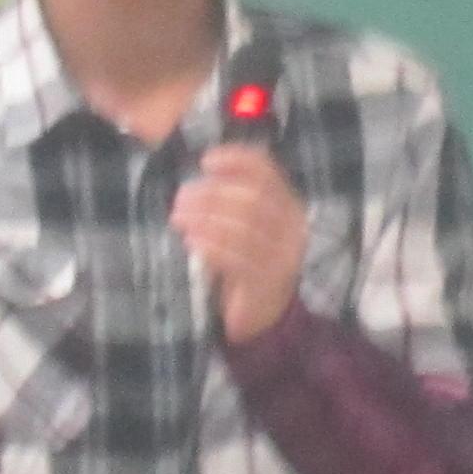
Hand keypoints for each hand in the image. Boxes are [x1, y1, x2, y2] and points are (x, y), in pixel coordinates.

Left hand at [171, 148, 306, 340]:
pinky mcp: (267, 281)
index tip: (205, 162)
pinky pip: (238, 260)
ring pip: (245, 228)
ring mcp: (283, 256)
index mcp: (289, 205)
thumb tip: (202, 170)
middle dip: (212, 194)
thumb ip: (232, 197)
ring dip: (206, 220)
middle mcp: (293, 228)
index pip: (267, 172)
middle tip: (180, 198)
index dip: (236, 161)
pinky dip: (212, 247)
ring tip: (179, 218)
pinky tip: (192, 243)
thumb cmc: (247, 258)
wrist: (263, 311)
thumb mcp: (245, 223)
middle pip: (254, 199)